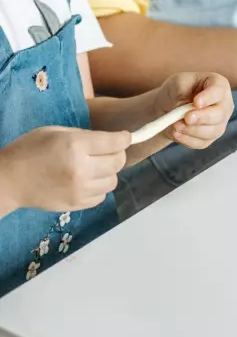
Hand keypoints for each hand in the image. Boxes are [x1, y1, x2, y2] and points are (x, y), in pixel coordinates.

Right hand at [0, 127, 130, 212]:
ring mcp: (80, 189)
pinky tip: (87, 181)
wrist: (9, 180)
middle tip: (109, 152)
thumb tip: (111, 140)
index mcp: (75, 146)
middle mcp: (81, 169)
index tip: (125, 137)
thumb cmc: (30, 150)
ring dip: (109, 173)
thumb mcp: (56, 132)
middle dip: (118, 154)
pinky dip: (99, 187)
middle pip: (118, 162)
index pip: (115, 143)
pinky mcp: (77, 204)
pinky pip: (102, 196)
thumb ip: (84, 136)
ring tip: (95, 168)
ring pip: (113, 181)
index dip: (124, 138)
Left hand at [154, 72, 233, 148]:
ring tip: (175, 125)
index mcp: (219, 85)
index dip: (209, 97)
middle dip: (202, 118)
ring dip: (191, 130)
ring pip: (212, 132)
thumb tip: (194, 105)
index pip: (219, 91)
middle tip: (187, 118)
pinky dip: (186, 139)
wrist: (169, 106)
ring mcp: (219, 123)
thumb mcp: (177, 82)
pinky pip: (201, 143)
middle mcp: (224, 105)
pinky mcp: (210, 138)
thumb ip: (184, 88)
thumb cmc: (177, 90)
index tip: (196, 102)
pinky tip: (175, 133)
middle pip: (219, 114)